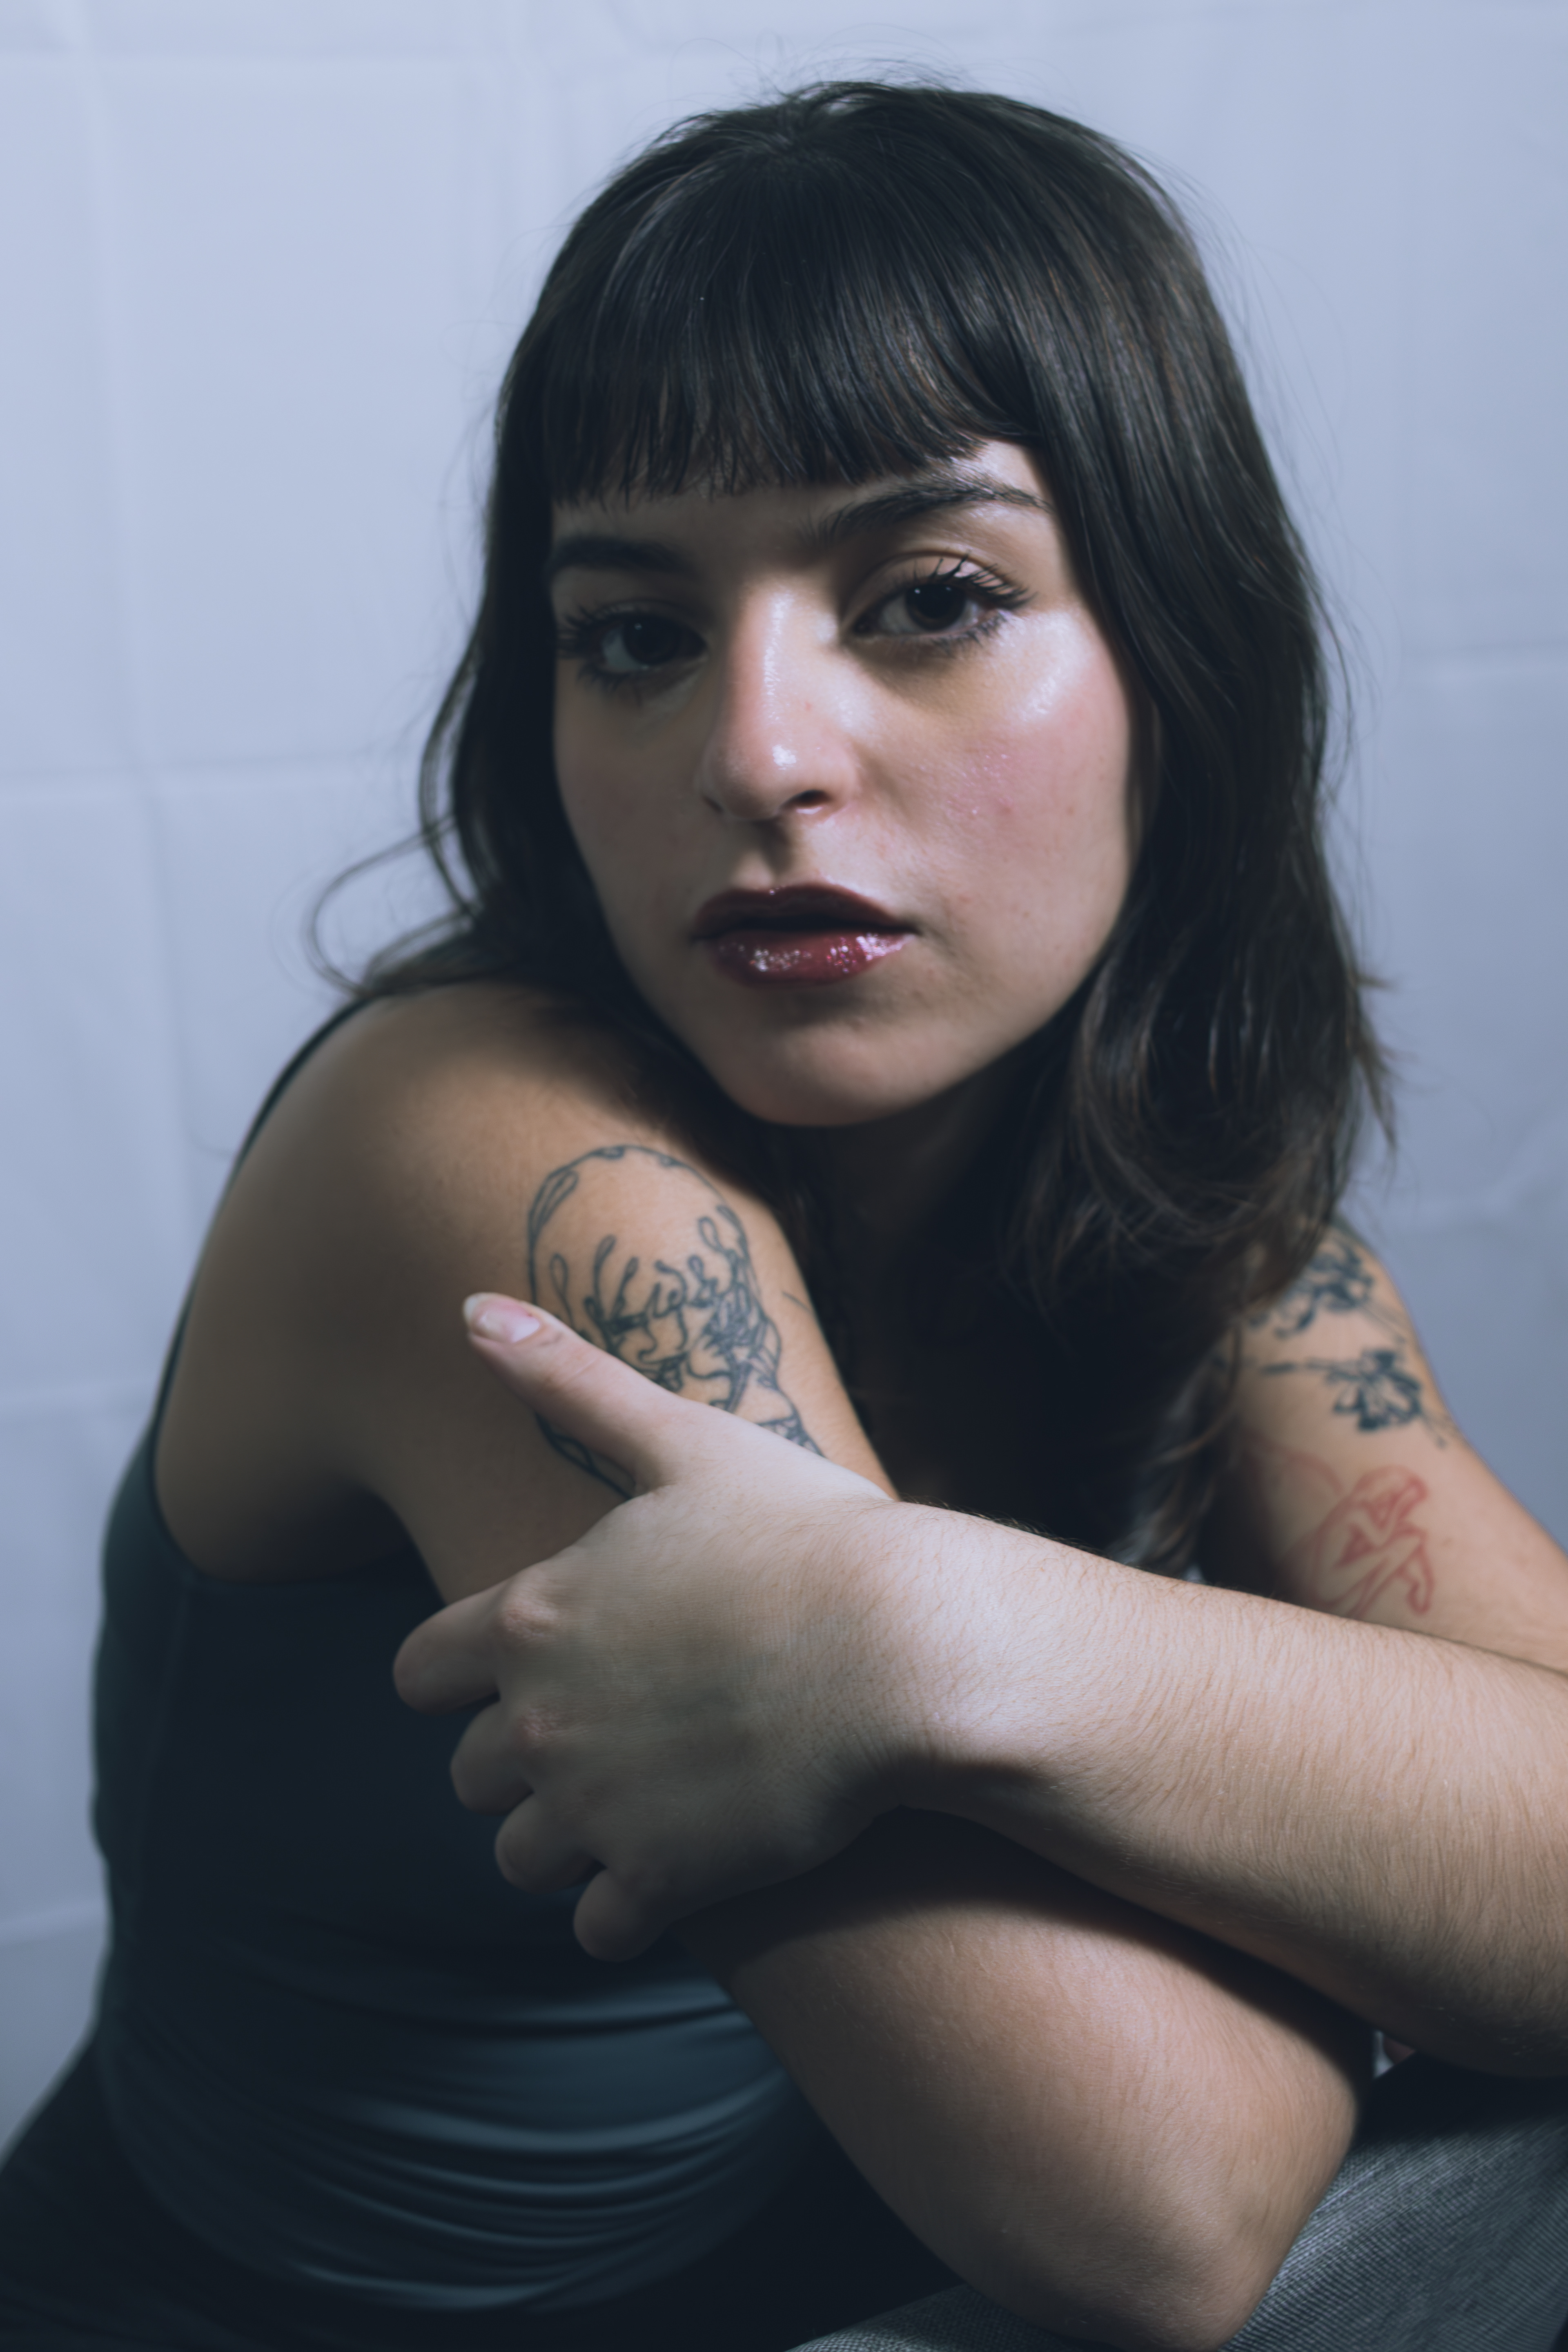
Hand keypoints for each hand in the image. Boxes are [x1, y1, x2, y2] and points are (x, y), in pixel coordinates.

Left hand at [393, 1296, 960, 1959]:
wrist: (904, 1650)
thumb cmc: (804, 1534)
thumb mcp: (680, 1438)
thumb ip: (567, 1381)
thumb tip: (469, 1307)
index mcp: (530, 1618)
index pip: (418, 1674)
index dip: (458, 1677)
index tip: (516, 1671)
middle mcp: (538, 1723)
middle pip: (467, 1776)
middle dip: (516, 1763)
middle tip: (600, 1736)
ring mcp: (596, 1811)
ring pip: (520, 1858)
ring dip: (563, 1841)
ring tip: (636, 1804)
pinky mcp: (662, 1882)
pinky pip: (597, 1927)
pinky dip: (626, 1907)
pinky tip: (680, 1867)